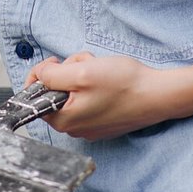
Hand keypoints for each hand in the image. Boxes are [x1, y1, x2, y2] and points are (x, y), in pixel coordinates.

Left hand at [24, 51, 185, 140]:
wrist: (157, 95)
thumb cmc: (122, 84)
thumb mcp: (81, 72)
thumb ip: (51, 75)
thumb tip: (39, 76)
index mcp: (63, 120)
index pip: (35, 96)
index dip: (42, 74)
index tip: (57, 63)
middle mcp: (74, 128)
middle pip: (55, 92)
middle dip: (68, 72)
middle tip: (86, 66)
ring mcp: (90, 126)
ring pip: (72, 92)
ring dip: (82, 76)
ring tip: (100, 71)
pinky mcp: (103, 121)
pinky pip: (88, 99)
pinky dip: (94, 85)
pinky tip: (109, 81)